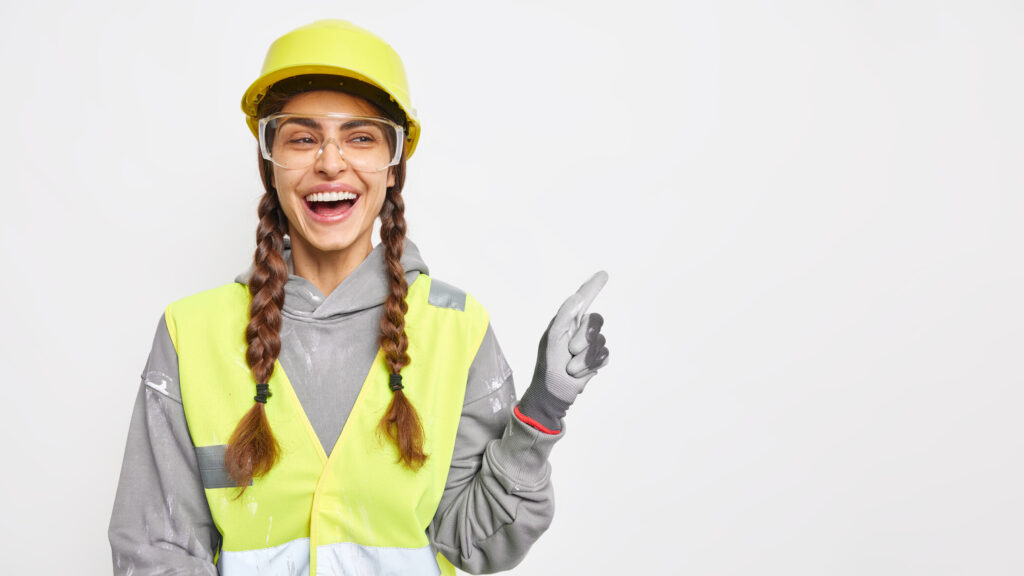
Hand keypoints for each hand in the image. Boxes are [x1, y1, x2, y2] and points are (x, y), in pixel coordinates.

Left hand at [518, 271, 609, 430]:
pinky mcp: (597, 359)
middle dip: (584, 338)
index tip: (603, 274)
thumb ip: (565, 316)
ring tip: (571, 367)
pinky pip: (604, 356)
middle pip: (596, 321)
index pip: (583, 299)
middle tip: (570, 351)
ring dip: (584, 358)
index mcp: (567, 321)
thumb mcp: (552, 338)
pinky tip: (579, 372)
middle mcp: (579, 330)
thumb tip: (578, 297)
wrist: (553, 393)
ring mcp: (590, 345)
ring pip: (600, 341)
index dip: (593, 286)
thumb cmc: (548, 365)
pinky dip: (590, 366)